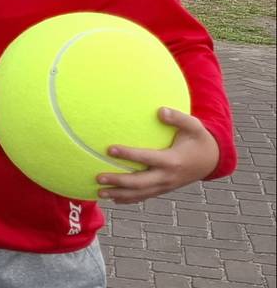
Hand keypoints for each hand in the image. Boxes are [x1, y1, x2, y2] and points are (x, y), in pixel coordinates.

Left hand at [96, 107, 219, 203]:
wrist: (212, 160)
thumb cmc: (199, 140)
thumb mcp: (194, 126)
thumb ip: (178, 118)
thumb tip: (160, 110)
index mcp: (173, 160)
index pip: (147, 158)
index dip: (128, 154)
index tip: (109, 149)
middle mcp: (168, 176)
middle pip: (140, 182)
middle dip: (118, 181)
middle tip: (98, 177)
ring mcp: (165, 185)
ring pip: (140, 193)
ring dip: (119, 194)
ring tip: (99, 193)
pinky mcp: (164, 189)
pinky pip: (145, 196)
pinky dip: (129, 200)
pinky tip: (114, 200)